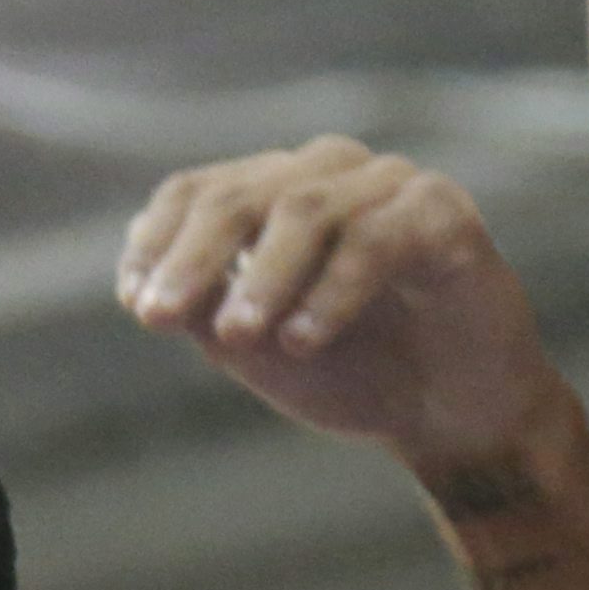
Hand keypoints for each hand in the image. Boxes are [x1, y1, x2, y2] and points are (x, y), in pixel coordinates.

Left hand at [119, 139, 572, 472]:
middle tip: (160, 316)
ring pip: (306, 210)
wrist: (452, 416)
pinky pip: (376, 240)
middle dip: (193, 258)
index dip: (158, 243)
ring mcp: (390, 186)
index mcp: (277, 192)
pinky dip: (330, 292)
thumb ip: (200, 312)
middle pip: (244, 194)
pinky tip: (301, 340)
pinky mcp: (444, 213)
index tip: (136, 306)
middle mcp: (331, 173)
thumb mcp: (256, 349)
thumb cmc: (351, 372)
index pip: (199, 192)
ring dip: (262, 277)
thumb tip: (138, 288)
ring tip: (236, 337)